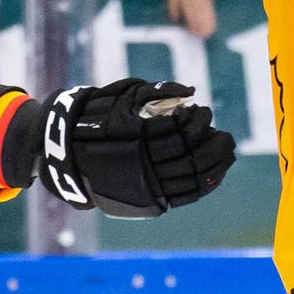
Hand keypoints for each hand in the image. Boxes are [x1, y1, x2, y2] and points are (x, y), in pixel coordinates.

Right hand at [38, 79, 234, 216]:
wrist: (69, 155)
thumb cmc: (98, 119)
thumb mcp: (121, 97)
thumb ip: (155, 92)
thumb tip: (190, 91)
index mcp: (134, 136)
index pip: (178, 130)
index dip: (196, 121)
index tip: (202, 111)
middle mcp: (140, 163)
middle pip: (189, 155)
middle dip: (212, 142)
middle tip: (224, 133)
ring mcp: (144, 185)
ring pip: (190, 177)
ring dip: (214, 163)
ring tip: (224, 148)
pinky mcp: (149, 201)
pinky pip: (185, 195)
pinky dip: (205, 184)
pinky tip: (216, 170)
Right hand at [163, 0, 229, 38]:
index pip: (206, 5)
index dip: (208, 18)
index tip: (210, 28)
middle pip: (195, 9)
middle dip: (198, 23)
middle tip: (201, 35)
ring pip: (184, 8)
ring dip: (188, 20)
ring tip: (190, 31)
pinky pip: (171, 0)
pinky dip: (173, 9)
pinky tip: (174, 19)